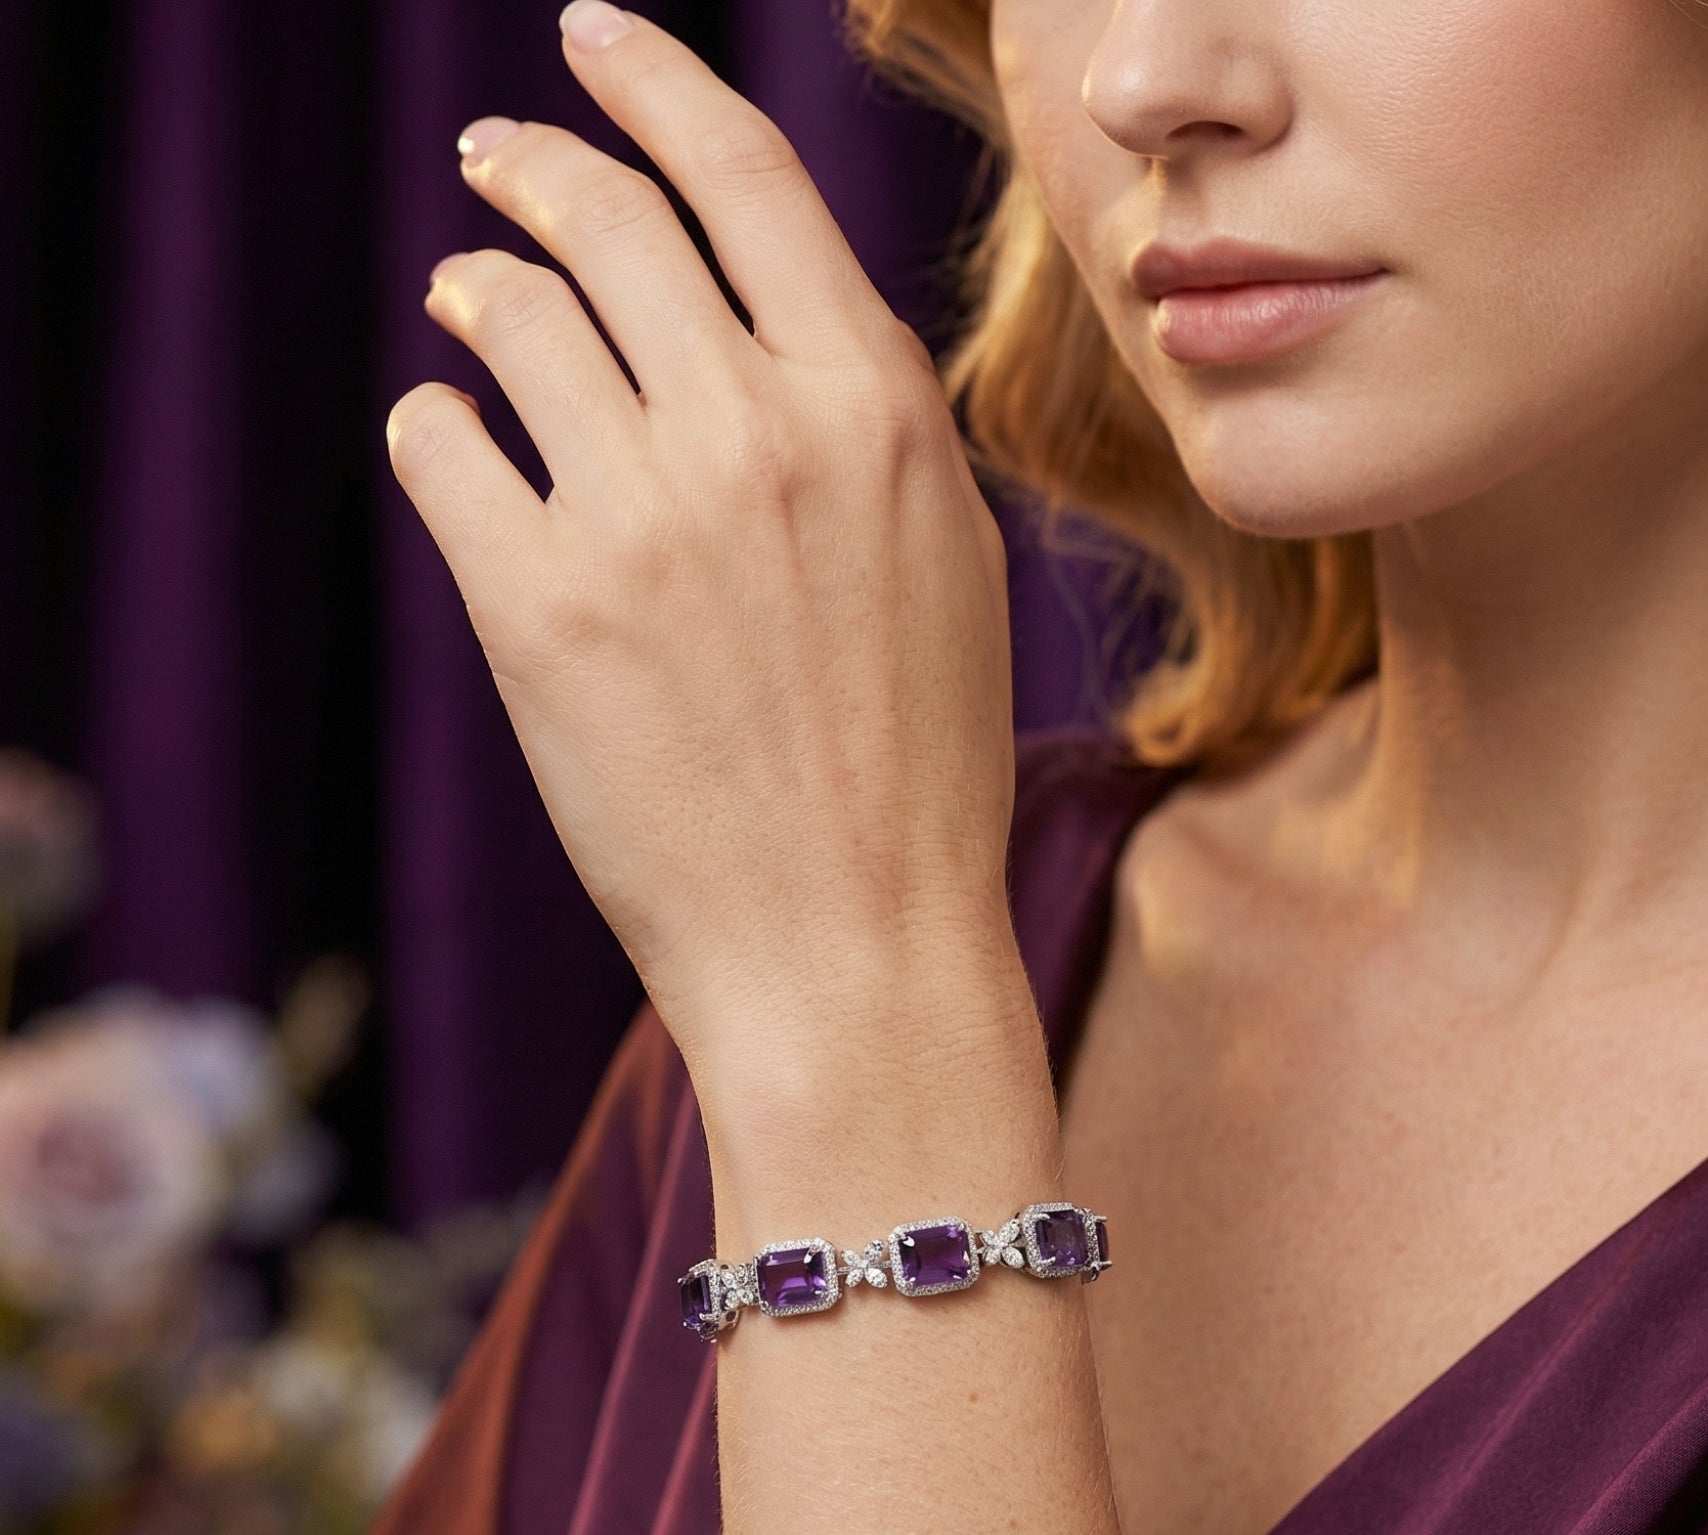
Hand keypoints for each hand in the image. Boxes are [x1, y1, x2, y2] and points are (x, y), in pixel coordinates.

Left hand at [388, 2, 1021, 1104]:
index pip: (745, 173)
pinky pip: (440, 442)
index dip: (653, 80)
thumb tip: (752, 316)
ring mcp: (641, 515)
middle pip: (606, 218)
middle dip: (532, 167)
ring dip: (479, 289)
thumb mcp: (945, 564)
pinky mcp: (536, 607)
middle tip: (495, 164)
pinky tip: (457, 441)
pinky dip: (438, 424)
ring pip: (510, 314)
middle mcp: (759, 432)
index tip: (593, 36)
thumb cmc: (918, 771)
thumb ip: (862, 423)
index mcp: (878, 408)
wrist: (855, 947)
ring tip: (472, 303)